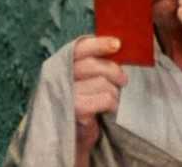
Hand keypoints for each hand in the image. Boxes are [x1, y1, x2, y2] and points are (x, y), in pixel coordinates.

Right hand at [72, 36, 127, 156]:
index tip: (117, 44)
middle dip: (114, 71)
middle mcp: (58, 77)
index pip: (79, 48)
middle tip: (123, 81)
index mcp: (60, 64)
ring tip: (112, 99)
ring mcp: (66, 95)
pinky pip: (105, 99)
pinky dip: (113, 104)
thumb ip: (94, 64)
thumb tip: (118, 48)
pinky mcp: (76, 110)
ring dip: (114, 92)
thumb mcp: (83, 80)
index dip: (99, 44)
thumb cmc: (82, 103)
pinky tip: (110, 109)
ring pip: (103, 83)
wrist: (72, 138)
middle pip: (93, 65)